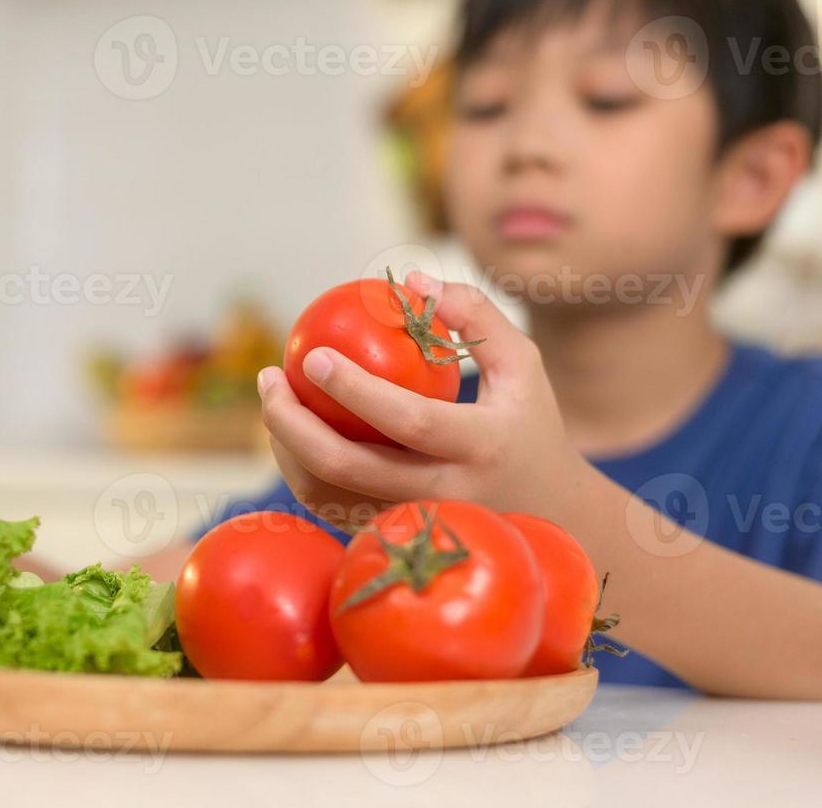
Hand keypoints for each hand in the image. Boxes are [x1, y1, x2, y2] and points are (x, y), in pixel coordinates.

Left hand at [258, 275, 581, 527]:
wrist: (552, 517)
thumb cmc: (529, 425)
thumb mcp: (522, 363)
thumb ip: (475, 314)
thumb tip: (411, 280)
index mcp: (481, 447)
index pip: (407, 420)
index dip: (352, 389)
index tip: (310, 354)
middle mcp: (446, 494)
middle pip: (349, 467)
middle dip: (292, 423)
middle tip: (269, 379)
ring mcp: (416, 526)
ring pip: (329, 495)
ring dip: (286, 449)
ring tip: (273, 399)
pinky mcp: (395, 541)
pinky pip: (333, 509)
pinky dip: (302, 471)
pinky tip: (290, 431)